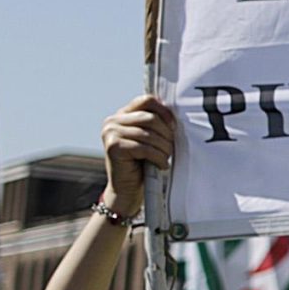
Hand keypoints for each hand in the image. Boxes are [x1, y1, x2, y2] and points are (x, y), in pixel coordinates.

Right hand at [100, 97, 175, 217]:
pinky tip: (162, 165)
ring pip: (149, 134)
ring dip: (164, 148)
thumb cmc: (142, 163)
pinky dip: (158, 157)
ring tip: (167, 158)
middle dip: (166, 134)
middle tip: (172, 148)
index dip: (164, 111)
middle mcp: (112, 121)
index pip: (146, 100)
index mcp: (122, 114)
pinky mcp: (113, 147)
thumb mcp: (149, 139)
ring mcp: (110, 133)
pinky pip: (145, 148)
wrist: (127, 189)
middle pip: (150, 118)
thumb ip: (155, 123)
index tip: (174, 126)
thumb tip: (178, 110)